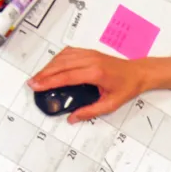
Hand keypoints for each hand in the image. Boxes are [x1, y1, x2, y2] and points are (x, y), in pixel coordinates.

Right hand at [28, 48, 170, 123]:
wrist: (138, 72)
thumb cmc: (127, 87)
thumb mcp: (110, 104)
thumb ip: (90, 112)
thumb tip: (72, 118)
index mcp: (95, 73)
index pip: (67, 76)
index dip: (49, 81)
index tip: (37, 86)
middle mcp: (91, 60)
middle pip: (61, 65)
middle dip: (44, 74)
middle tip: (31, 83)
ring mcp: (90, 54)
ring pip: (63, 57)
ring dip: (49, 66)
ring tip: (38, 77)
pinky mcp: (90, 52)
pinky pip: (69, 53)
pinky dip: (57, 59)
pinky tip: (51, 66)